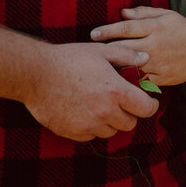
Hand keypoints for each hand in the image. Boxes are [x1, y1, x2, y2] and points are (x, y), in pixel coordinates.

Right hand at [23, 41, 158, 141]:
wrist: (36, 74)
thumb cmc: (69, 59)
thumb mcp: (100, 51)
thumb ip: (126, 55)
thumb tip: (146, 58)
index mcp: (115, 91)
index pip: (146, 109)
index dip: (150, 106)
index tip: (147, 102)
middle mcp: (105, 112)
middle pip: (129, 124)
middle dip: (129, 114)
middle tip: (120, 102)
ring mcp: (88, 125)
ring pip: (110, 131)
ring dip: (109, 121)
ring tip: (98, 105)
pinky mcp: (73, 133)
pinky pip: (91, 135)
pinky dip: (91, 127)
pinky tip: (83, 111)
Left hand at [91, 8, 185, 86]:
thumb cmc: (183, 30)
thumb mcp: (167, 15)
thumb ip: (144, 13)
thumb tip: (123, 13)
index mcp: (156, 28)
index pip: (126, 28)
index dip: (107, 30)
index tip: (93, 34)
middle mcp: (155, 45)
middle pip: (123, 48)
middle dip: (105, 50)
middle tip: (89, 52)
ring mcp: (158, 63)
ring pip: (130, 67)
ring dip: (113, 67)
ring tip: (98, 69)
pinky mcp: (161, 78)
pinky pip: (141, 82)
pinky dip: (128, 82)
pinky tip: (117, 82)